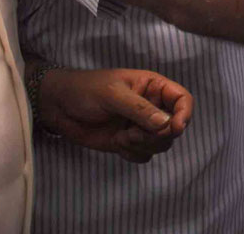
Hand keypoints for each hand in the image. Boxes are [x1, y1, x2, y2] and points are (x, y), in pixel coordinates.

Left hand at [36, 67, 192, 163]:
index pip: (182, 99)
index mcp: (153, 86)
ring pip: (161, 144)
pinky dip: (133, 153)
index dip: (184, 114)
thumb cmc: (85, 90)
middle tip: (132, 133)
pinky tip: (116, 143)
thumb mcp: (112, 94)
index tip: (175, 128)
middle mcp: (152, 106)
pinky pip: (145, 155)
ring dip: (142, 145)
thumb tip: (166, 124)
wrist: (59, 107)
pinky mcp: (130, 142)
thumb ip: (139, 109)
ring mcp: (141, 126)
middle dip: (156, 135)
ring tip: (121, 137)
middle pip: (174, 127)